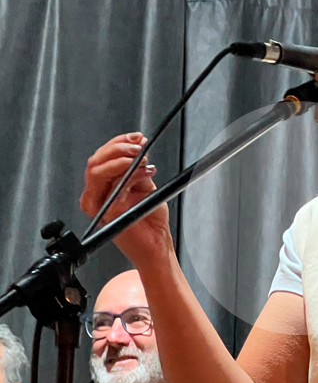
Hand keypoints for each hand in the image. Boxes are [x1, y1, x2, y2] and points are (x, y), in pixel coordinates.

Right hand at [79, 132, 172, 265]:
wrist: (157, 245)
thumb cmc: (149, 219)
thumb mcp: (144, 186)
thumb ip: (136, 168)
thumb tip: (139, 145)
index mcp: (100, 189)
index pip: (99, 158)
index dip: (117, 142)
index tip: (137, 137)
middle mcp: (95, 196)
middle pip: (95, 162)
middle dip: (119, 148)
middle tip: (139, 146)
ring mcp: (99, 206)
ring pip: (98, 171)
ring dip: (123, 159)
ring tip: (142, 159)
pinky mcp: (109, 213)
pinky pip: (115, 187)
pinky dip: (132, 175)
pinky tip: (146, 172)